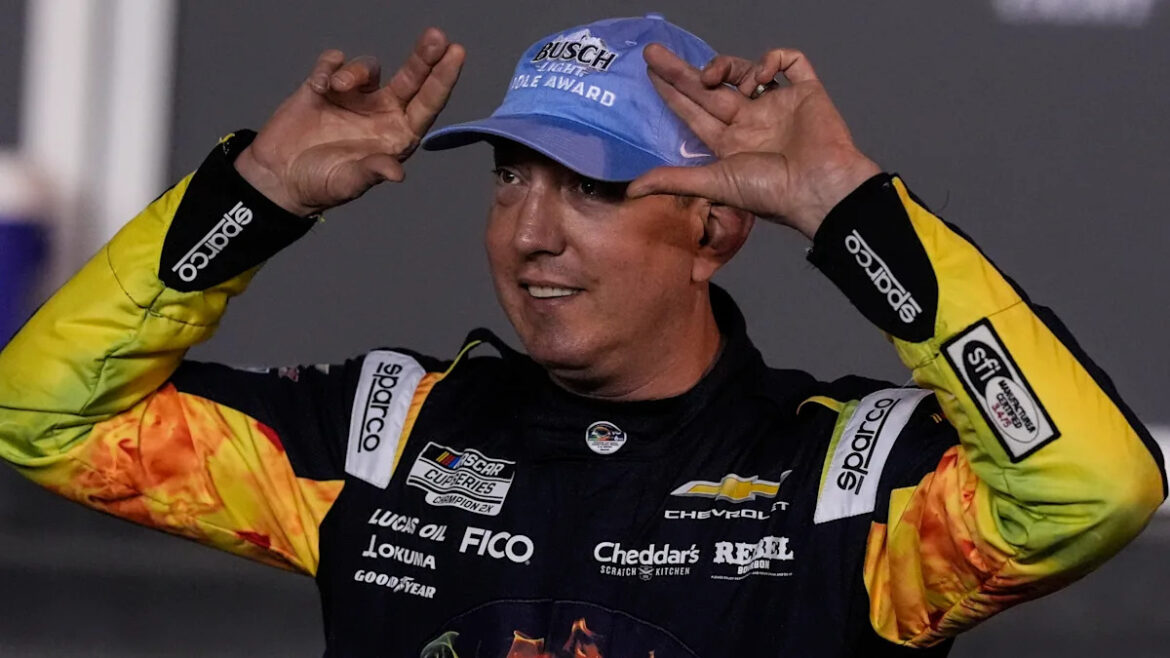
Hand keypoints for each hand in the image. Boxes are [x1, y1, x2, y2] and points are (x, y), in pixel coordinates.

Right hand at [234, 28, 465, 216]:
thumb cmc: (319, 185)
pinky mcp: (324, 87)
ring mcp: (354, 99)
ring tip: (338, 87)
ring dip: (357, 70)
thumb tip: (397, 173)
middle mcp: (381, 113)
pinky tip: (319, 87)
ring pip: (369, 68)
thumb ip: (371, 173)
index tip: (456, 54)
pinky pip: (334, 63)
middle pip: (411, 78)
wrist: (277, 177)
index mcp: (395, 135)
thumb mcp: (347, 183)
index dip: (443, 79)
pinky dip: (328, 67)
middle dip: (424, 57)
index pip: (427, 103)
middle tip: (436, 37)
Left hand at [627, 45, 880, 238]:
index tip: (650, 73)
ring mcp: (778, 105)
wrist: (819, 188)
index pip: (693, 111)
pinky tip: (761, 74)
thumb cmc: (770, 192)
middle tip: (653, 52)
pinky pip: (791, 63)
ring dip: (727, 67)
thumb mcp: (714, 183)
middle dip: (680, 70)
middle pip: (710, 88)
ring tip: (718, 78)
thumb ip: (673, 180)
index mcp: (730, 143)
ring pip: (745, 71)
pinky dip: (773, 59)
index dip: (672, 92)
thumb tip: (631, 190)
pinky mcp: (806, 92)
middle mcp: (751, 121)